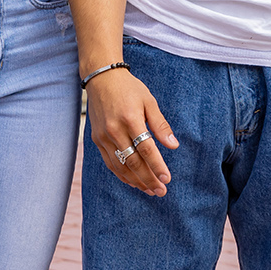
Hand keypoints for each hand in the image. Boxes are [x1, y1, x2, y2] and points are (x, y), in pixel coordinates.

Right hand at [86, 69, 178, 196]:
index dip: (157, 166)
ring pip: (120, 166)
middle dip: (148, 179)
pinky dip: (122, 175)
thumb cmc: (129, 88)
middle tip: (161, 191)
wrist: (101, 79)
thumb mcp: (149, 101)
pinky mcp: (96, 140)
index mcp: (130, 119)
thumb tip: (174, 145)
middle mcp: (114, 130)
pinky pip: (110, 163)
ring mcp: (103, 137)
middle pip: (133, 162)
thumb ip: (160, 125)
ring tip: (150, 190)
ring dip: (136, 181)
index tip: (167, 179)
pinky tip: (133, 181)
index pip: (146, 149)